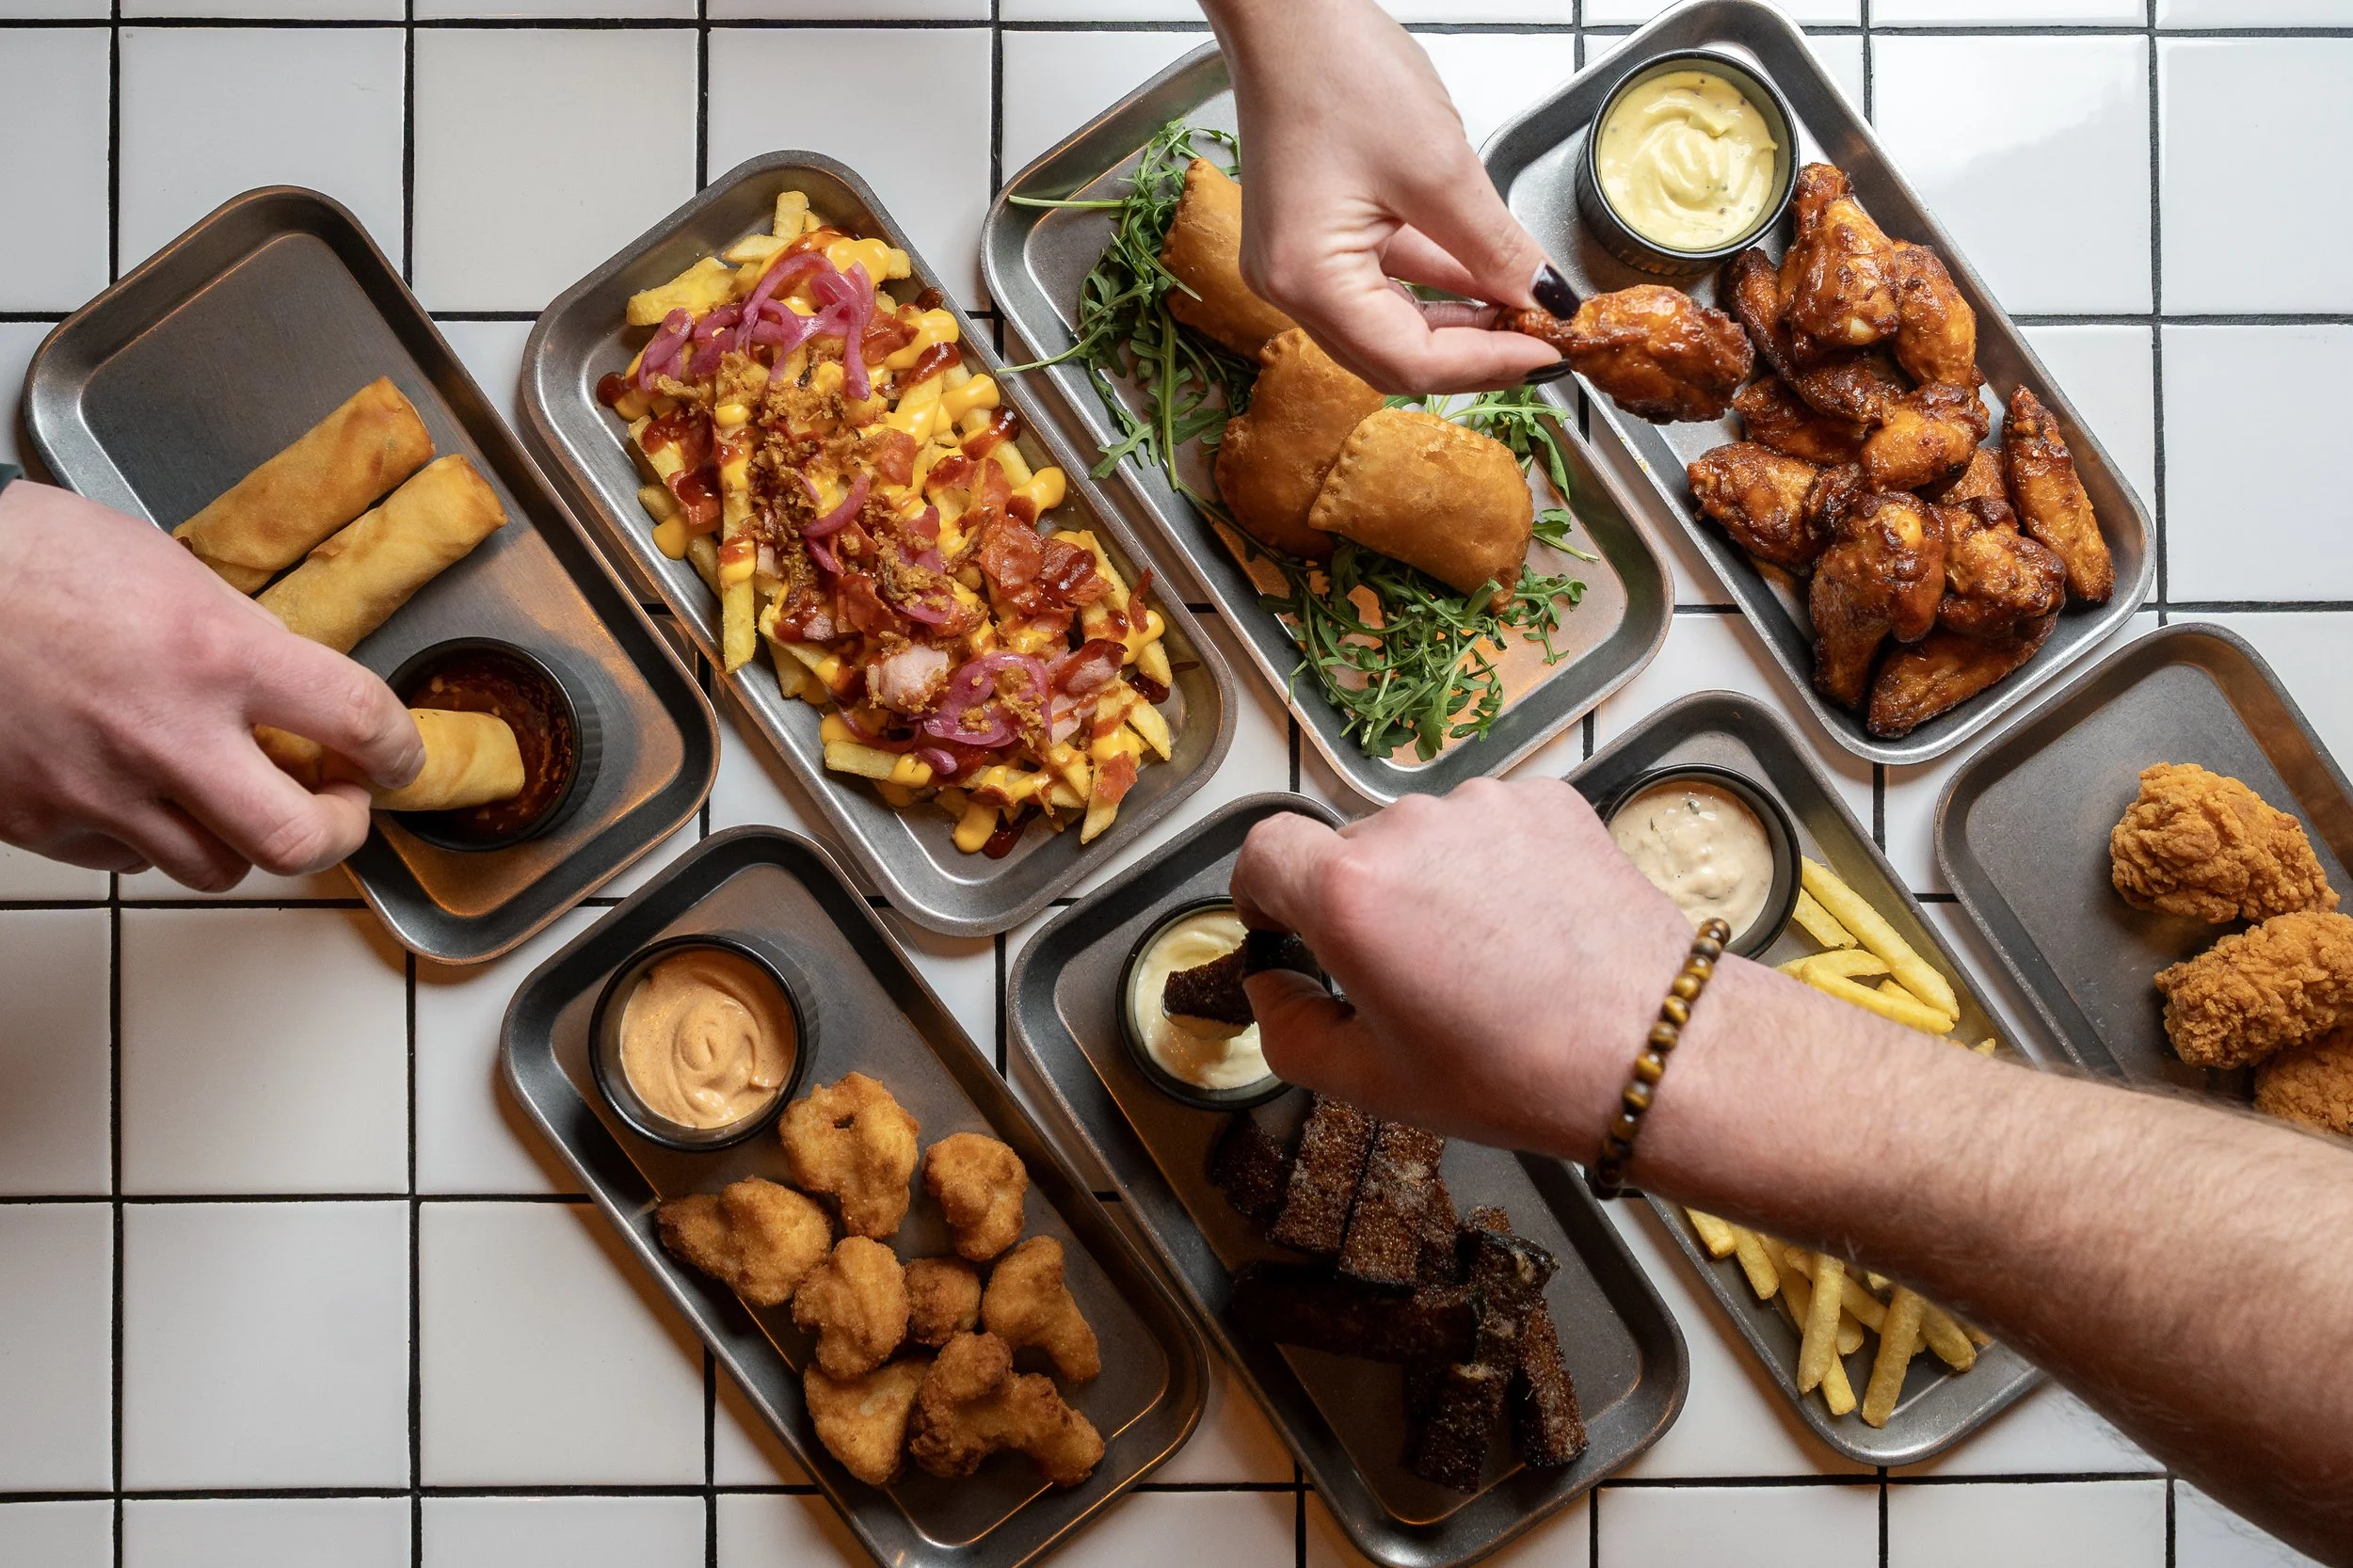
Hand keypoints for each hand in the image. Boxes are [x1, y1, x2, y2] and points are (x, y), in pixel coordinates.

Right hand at [0, 480, 421, 888]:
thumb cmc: (23, 560)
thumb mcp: (162, 565)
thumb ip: (237, 631)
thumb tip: (290, 681)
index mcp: (215, 652)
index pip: (359, 721)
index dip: (401, 751)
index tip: (401, 758)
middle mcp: (168, 735)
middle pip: (299, 841)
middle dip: (339, 832)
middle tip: (339, 805)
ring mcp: (101, 790)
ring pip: (219, 868)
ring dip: (244, 838)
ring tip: (237, 796)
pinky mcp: (42, 824)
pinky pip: (131, 861)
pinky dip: (154, 838)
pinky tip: (146, 794)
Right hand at [1201, 0, 1562, 391]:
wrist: (1288, 14)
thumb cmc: (1336, 69)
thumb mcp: (1439, 167)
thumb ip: (1496, 247)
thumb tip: (1542, 298)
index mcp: (1308, 279)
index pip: (1410, 361)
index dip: (1487, 365)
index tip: (1545, 352)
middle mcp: (1289, 287)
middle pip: (1393, 359)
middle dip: (1471, 354)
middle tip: (1537, 340)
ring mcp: (1295, 266)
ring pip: (1388, 328)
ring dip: (1456, 324)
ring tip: (1519, 309)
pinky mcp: (1310, 241)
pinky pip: (1378, 286)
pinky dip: (1432, 288)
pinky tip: (1482, 282)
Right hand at [1228, 778, 1695, 1156]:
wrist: (1650, 1049)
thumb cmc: (1511, 1073)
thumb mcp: (1371, 1082)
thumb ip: (1286, 1031)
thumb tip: (1269, 986)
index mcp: (1349, 893)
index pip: (1263, 849)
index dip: (1260, 888)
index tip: (1279, 923)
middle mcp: (1409, 828)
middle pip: (1349, 851)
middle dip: (1361, 905)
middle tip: (1407, 976)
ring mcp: (1484, 806)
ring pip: (1423, 838)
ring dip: (1431, 883)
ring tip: (1482, 957)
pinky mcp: (1546, 801)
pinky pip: (1489, 827)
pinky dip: (1492, 867)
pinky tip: (1526, 928)